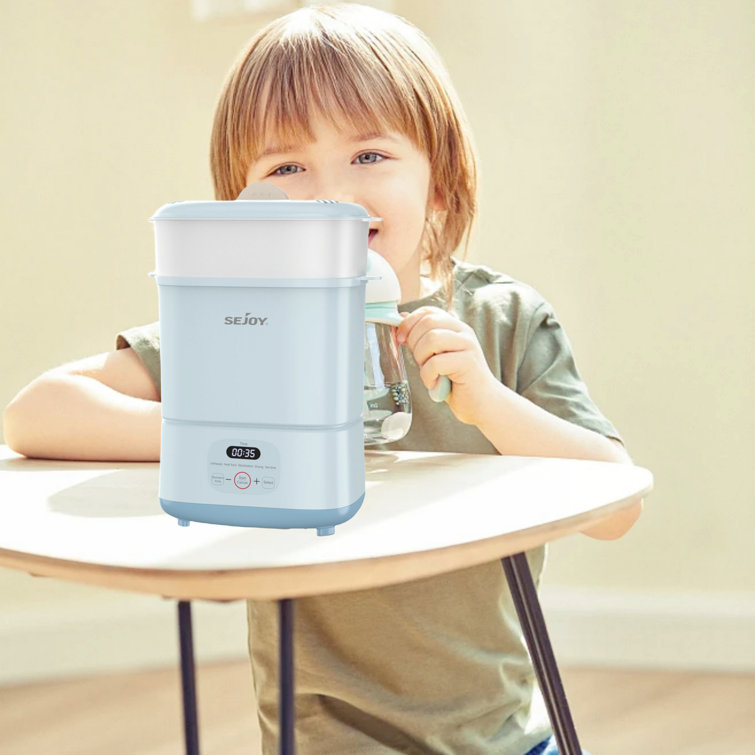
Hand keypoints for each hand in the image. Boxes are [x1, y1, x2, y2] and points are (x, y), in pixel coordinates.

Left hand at [397, 306, 498, 424]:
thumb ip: (422, 339)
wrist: (481, 403)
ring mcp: (468, 346)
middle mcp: (463, 332)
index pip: (428, 311)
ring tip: (429, 373)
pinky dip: (428, 376)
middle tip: (420, 362)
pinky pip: (436, 363)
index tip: (401, 338)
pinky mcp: (468, 363)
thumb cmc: (456, 382)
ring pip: (431, 339)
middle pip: (427, 323)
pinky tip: (435, 384)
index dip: (409, 322)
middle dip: (414, 343)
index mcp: (455, 327)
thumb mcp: (435, 356)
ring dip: (421, 359)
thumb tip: (402, 318)